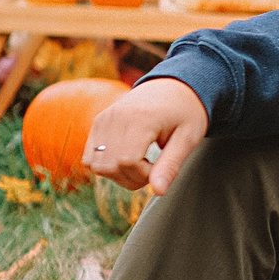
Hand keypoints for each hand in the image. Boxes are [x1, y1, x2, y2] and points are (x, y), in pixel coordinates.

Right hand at [86, 76, 209, 194]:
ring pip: (95, 165)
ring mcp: (104, 118)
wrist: (175, 87)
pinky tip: (128, 156)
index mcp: (141, 118)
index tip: (161, 168)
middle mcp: (116, 116)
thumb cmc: (186, 113)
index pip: (127, 161)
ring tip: (141, 161)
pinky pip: (90, 157)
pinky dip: (106, 165)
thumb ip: (171, 165)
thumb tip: (159, 192)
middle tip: (153, 167)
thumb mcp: (188, 138)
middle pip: (109, 166)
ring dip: (118, 174)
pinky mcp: (98, 122)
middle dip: (132, 178)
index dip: (144, 175)